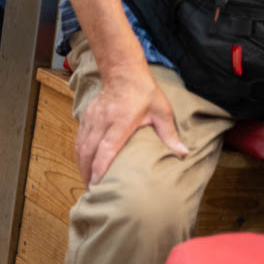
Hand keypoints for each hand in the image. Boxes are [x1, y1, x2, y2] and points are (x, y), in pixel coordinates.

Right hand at [75, 64, 186, 185]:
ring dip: (81, 165)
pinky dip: (79, 154)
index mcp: (121, 121)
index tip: (96, 183)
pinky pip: (79, 138)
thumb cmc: (144, 92)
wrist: (123, 72)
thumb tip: (183, 154)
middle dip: (87, 172)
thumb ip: (169, 134)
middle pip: (89, 150)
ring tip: (86, 182)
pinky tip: (83, 164)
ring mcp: (92, 119)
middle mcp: (103, 121)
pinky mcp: (87, 117)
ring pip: (81, 145)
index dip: (100, 166)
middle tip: (91, 191)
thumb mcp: (161, 111)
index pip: (107, 147)